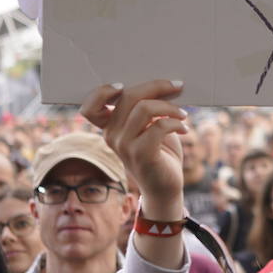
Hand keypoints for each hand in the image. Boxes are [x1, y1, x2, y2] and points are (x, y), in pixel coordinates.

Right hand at [82, 80, 187, 212]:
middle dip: (156, 86)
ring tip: (183, 115)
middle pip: (127, 96)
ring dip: (170, 107)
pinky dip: (176, 122)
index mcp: (110, 127)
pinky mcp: (142, 154)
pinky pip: (159, 125)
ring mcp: (124, 146)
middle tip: (177, 87)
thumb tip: (163, 84)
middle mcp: (112, 135)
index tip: (123, 85)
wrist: (165, 188)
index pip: (89, 108)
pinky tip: (184, 129)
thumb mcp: (149, 126)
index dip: (102, 92)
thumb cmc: (160, 153)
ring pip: (145, 108)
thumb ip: (146, 108)